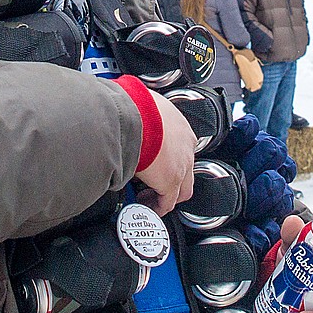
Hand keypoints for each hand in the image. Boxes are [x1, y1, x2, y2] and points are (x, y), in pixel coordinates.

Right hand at [134, 91, 196, 214]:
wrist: (134, 114)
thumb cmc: (134, 106)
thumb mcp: (141, 105)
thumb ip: (138, 114)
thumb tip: (124, 111)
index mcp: (180, 126)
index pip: (181, 147)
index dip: (169, 159)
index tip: (156, 163)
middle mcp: (186, 146)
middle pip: (187, 171)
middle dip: (173, 180)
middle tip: (156, 185)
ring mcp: (182, 164)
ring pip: (181, 189)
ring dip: (166, 195)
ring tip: (150, 198)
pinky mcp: (171, 181)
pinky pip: (167, 203)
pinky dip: (158, 207)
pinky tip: (148, 207)